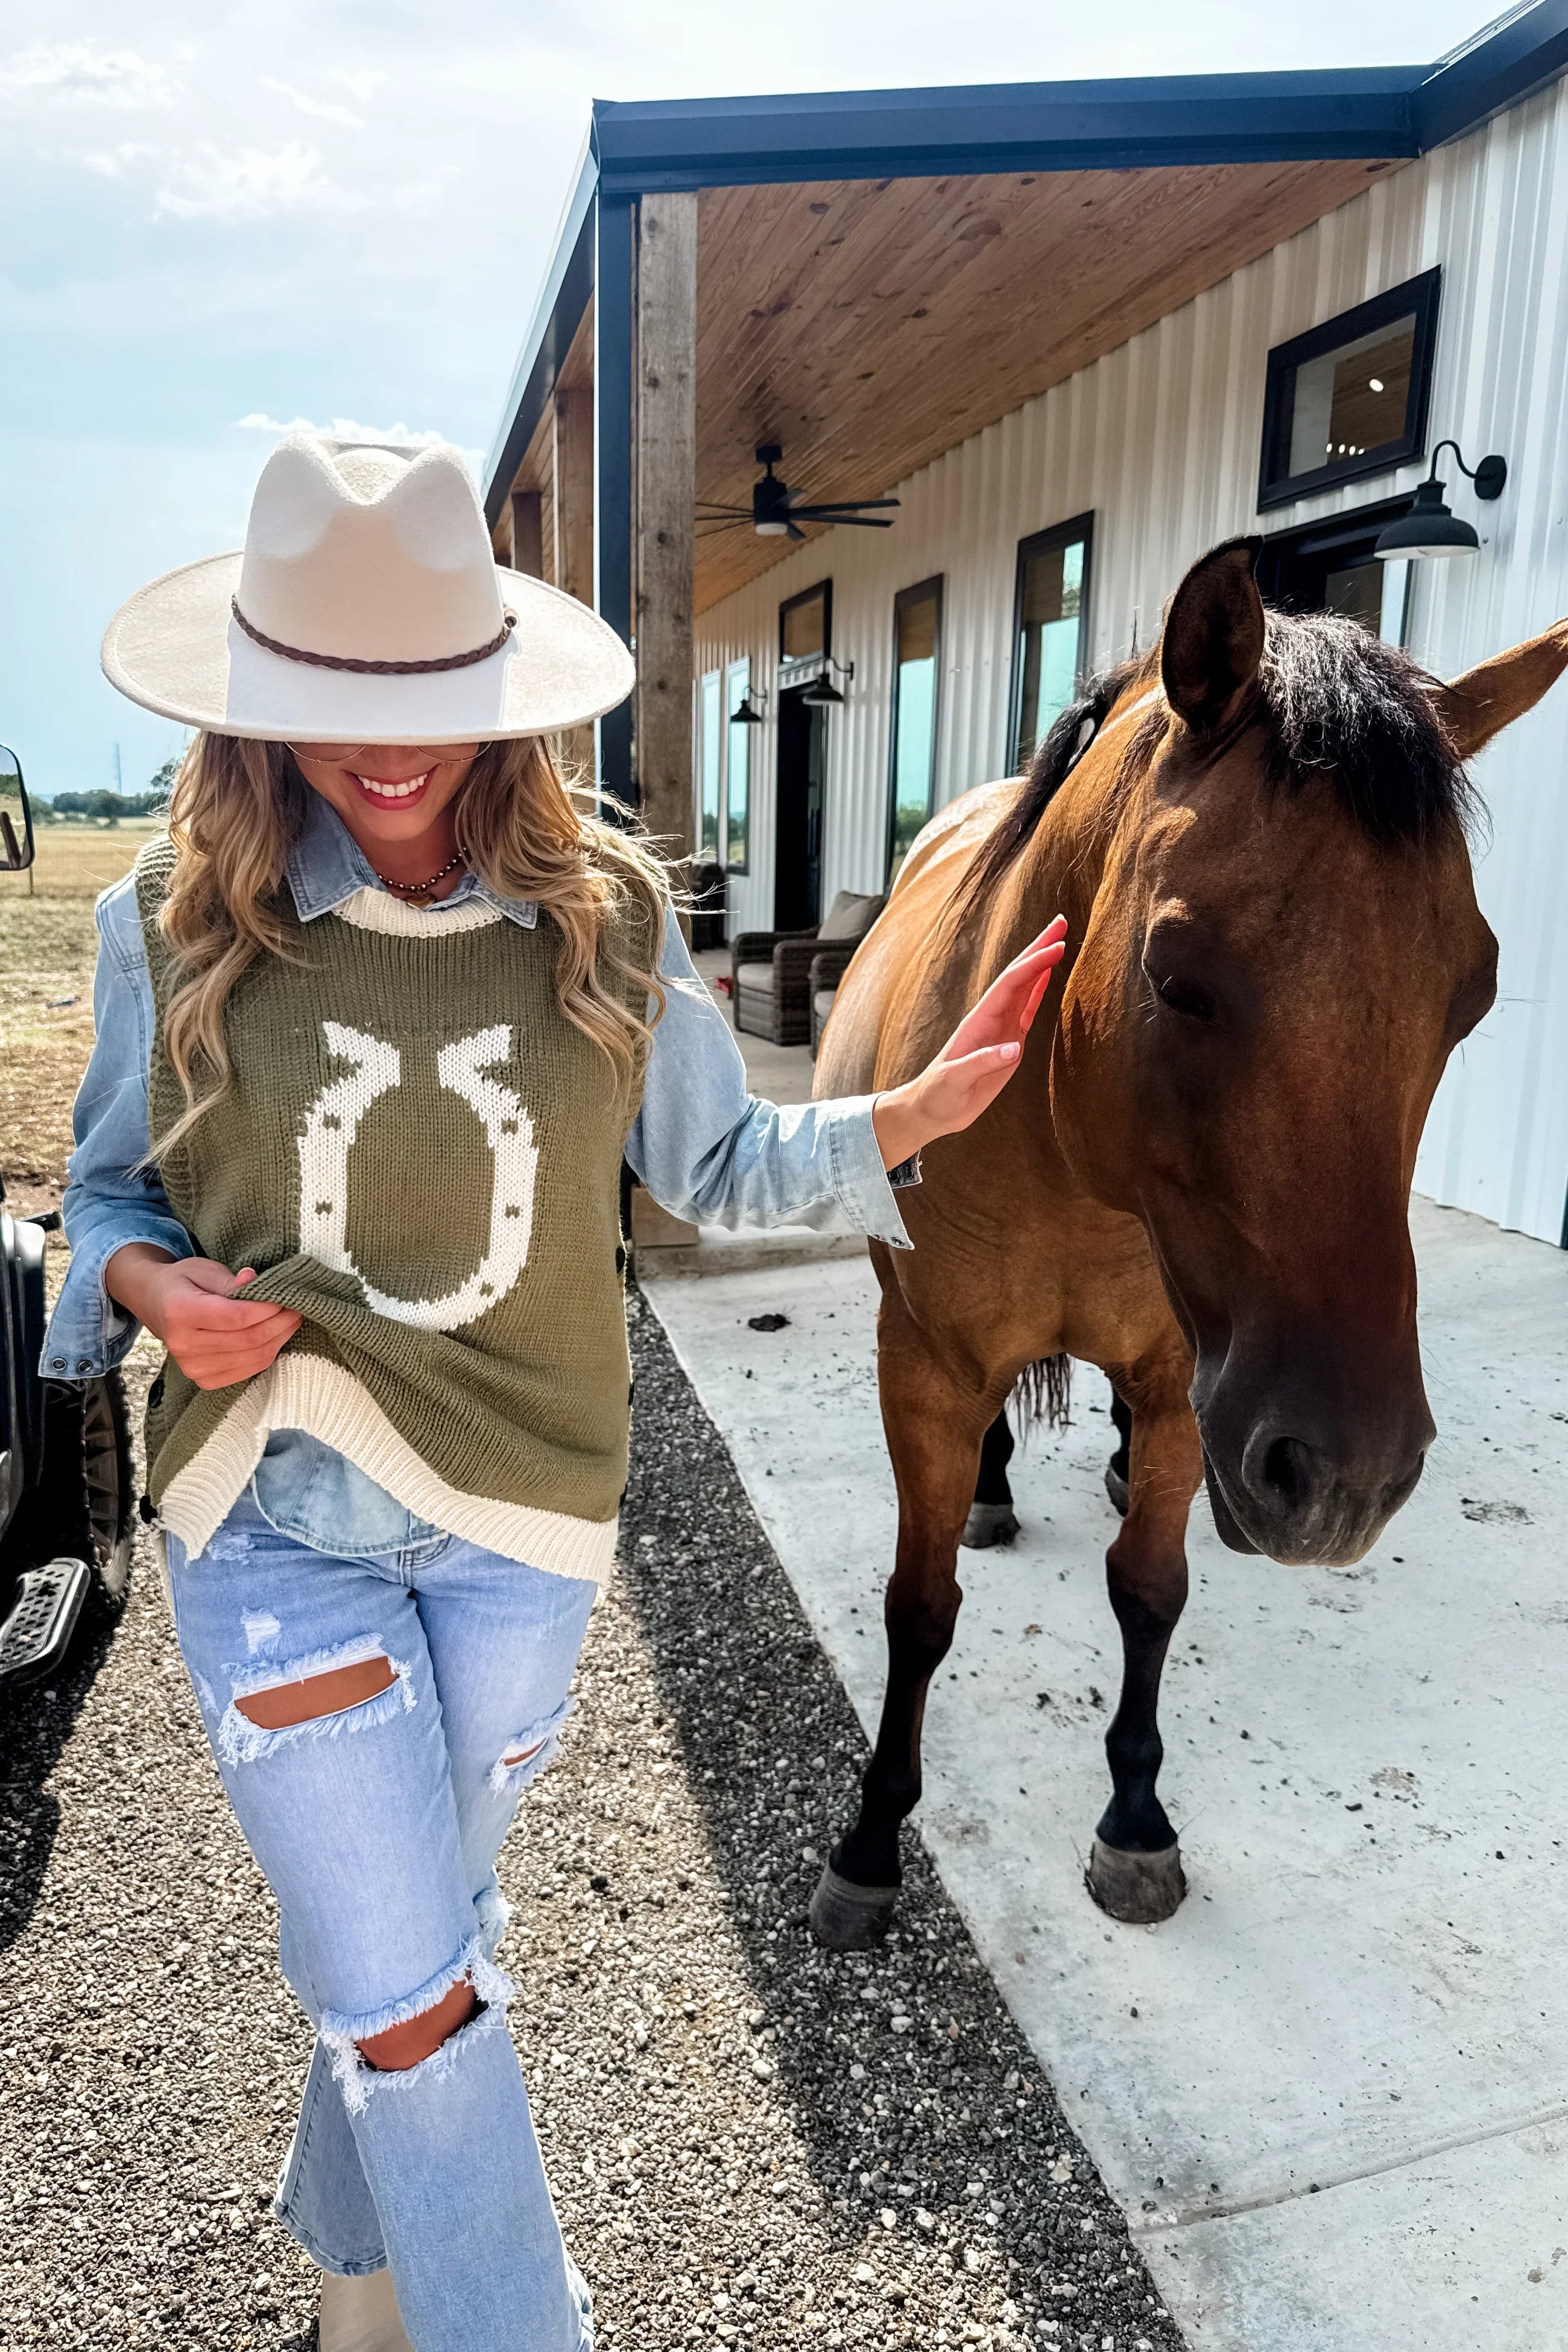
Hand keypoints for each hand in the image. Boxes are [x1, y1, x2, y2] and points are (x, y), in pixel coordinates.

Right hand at [104, 1244, 301, 1391]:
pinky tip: (276, 1336)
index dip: (268, 1308)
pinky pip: (248, 1370)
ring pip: (253, 1358)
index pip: (237, 1316)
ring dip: (280, 1338)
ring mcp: (192, 1367)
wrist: (155, 1305)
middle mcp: (183, 1345)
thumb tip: (254, 1280)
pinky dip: (268, 1353)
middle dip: (280, 1323)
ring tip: (292, 1319)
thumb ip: (230, 1280)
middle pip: (248, 1340)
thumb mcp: (203, 1269)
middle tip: (297, 1306)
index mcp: (180, 1313)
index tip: (286, 1296)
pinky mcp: (203, 1380)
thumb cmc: (182, 1283)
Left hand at [871, 916, 1067, 1168]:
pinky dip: (1039, 990)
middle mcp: (991, 1018)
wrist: (932, 1110)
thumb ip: (981, 1064)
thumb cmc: (938, 1095)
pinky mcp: (1009, 1043)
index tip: (1056, 947)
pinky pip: (1027, 1010)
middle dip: (1038, 948)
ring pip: (1025, 987)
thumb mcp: (954, 1081)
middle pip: (1019, 975)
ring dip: (1042, 963)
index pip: (1010, 984)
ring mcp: (1001, 1028)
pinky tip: (1049, 974)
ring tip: (1060, 939)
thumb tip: (1014, 1049)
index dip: (1033, 965)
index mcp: (979, 1022)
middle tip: (1061, 922)